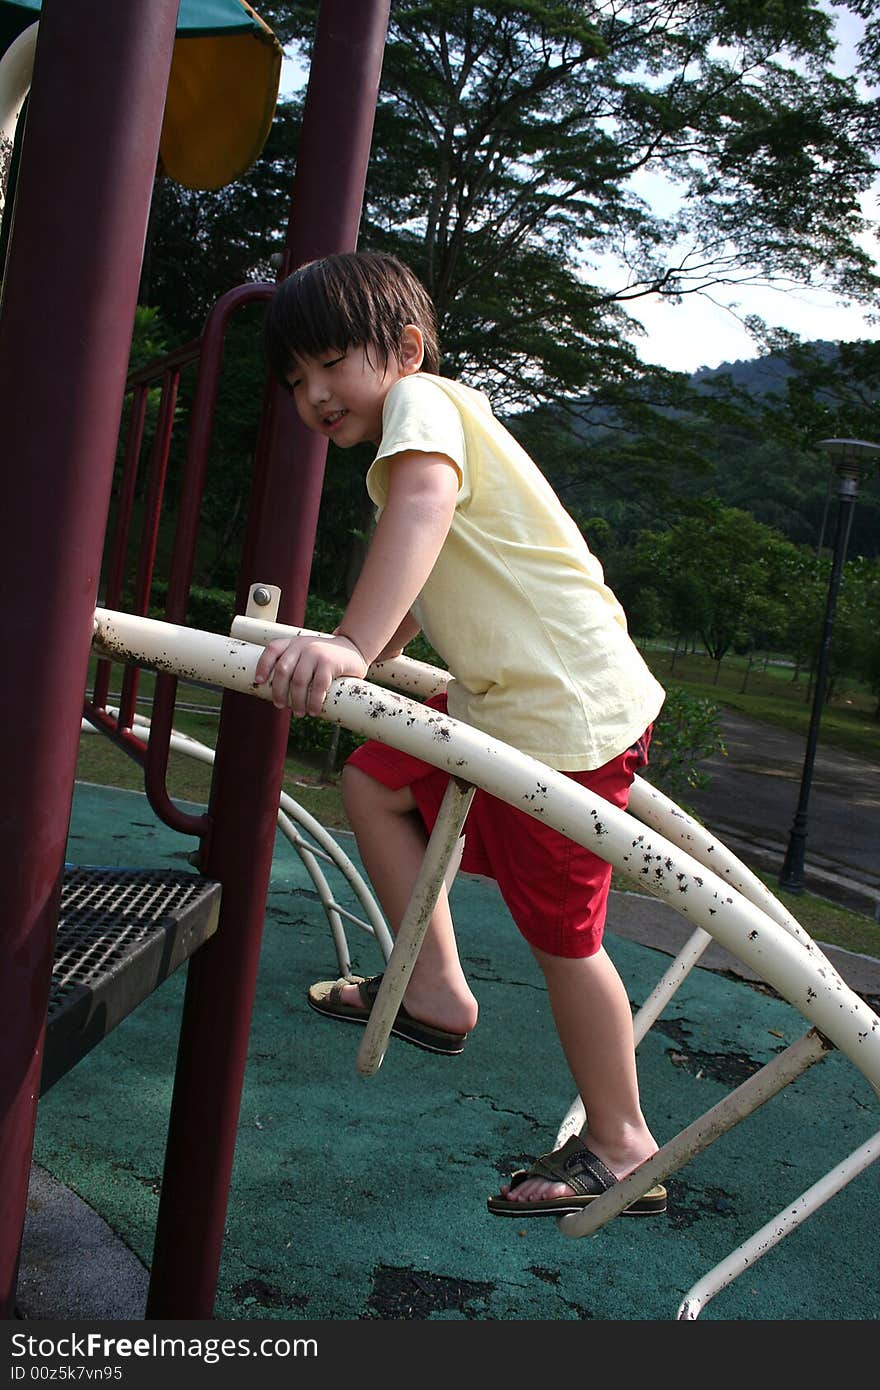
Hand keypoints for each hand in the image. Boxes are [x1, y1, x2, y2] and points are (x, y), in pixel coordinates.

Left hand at [253, 634, 367, 717]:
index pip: (272, 650)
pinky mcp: (330, 663)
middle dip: (279, 691)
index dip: (262, 666)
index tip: (259, 682)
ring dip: (297, 701)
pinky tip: (313, 710)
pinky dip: (314, 701)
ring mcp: (316, 653)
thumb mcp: (307, 654)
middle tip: (280, 706)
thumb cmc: (326, 657)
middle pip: (283, 670)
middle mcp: (303, 645)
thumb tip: (278, 693)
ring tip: (299, 713)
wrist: (355, 647)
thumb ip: (294, 664)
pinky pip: (318, 686)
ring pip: (299, 681)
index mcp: (293, 643)